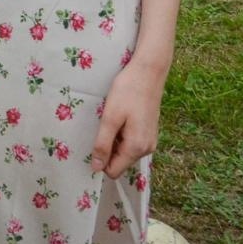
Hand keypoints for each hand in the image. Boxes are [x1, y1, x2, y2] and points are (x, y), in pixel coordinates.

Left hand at [89, 61, 165, 178]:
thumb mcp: (110, 118)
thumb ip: (103, 144)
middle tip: (102, 127)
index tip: (92, 142)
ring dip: (114, 140)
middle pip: (119, 162)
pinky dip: (121, 134)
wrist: (148, 72)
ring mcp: (150, 141)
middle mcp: (147, 149)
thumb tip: (97, 168)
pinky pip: (131, 142)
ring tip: (111, 120)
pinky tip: (120, 117)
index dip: (100, 161)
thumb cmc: (127, 91)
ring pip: (124, 152)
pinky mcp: (150, 132)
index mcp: (136, 148)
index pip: (114, 171)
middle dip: (107, 149)